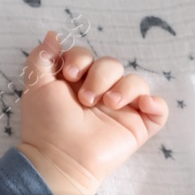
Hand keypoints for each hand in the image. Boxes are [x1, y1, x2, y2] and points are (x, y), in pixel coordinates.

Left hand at [17, 30, 167, 194]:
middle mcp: (100, 92)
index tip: (70, 75)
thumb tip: (53, 34)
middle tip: (86, 99)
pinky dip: (155, 103)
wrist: (60, 159)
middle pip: (112, 64)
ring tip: (108, 104)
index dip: (81, 58)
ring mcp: (121, 109)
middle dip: (100, 75)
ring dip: (125, 88)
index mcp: (77, 81)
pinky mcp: (138, 126)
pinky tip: (142, 106)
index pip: (87, 55)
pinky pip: (159, 108)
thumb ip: (41, 58)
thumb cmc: (46, 124)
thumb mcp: (35, 87)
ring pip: (136, 82)